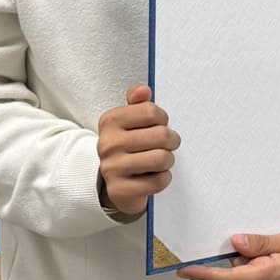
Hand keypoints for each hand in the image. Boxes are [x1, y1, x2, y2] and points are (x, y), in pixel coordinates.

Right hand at [96, 84, 179, 216]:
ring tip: (162, 160)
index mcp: (110, 121)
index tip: (159, 125)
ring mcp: (112, 168)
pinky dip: (163, 178)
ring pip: (162, 158)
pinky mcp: (120, 190)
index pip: (152, 111)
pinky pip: (158, 181)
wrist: (114, 181)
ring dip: (168, 160)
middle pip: (161, 135)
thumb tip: (143, 90)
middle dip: (171, 141)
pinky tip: (155, 176)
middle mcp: (108, 143)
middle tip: (168, 144)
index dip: (163, 119)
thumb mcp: (129, 120)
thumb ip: (137, 102)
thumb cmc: (128, 145)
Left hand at [178, 232, 279, 279]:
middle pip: (238, 271)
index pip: (228, 278)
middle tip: (270, 242)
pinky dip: (262, 270)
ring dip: (256, 262)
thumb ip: (262, 243)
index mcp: (267, 277)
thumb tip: (235, 243)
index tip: (184, 270)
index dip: (204, 275)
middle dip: (245, 255)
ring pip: (247, 275)